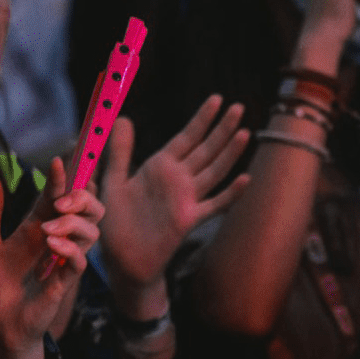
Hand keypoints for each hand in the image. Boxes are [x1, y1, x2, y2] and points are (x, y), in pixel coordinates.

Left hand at [0, 161, 103, 358]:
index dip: (62, 179)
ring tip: (49, 230)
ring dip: (74, 224)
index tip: (58, 162)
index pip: (58, 196)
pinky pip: (80, 261)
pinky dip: (70, 249)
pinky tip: (51, 246)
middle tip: (61, 200)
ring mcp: (63, 260)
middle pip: (89, 209)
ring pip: (92, 231)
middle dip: (82, 198)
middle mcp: (55, 240)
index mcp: (37, 227)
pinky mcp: (64, 282)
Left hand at [99, 99, 249, 316]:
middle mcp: (178, 179)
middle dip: (223, 129)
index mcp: (160, 166)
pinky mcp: (190, 219)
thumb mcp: (114, 181)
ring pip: (215, 171)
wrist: (122, 259)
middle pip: (206, 149)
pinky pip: (215, 204)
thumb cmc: (116, 222)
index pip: (187, 136)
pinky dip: (230, 193)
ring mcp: (187, 199)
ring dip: (230, 153)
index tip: (217, 99)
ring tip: (245, 133)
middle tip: (238, 107)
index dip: (202, 118)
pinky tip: (244, 179)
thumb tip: (121, 116)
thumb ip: (120, 151)